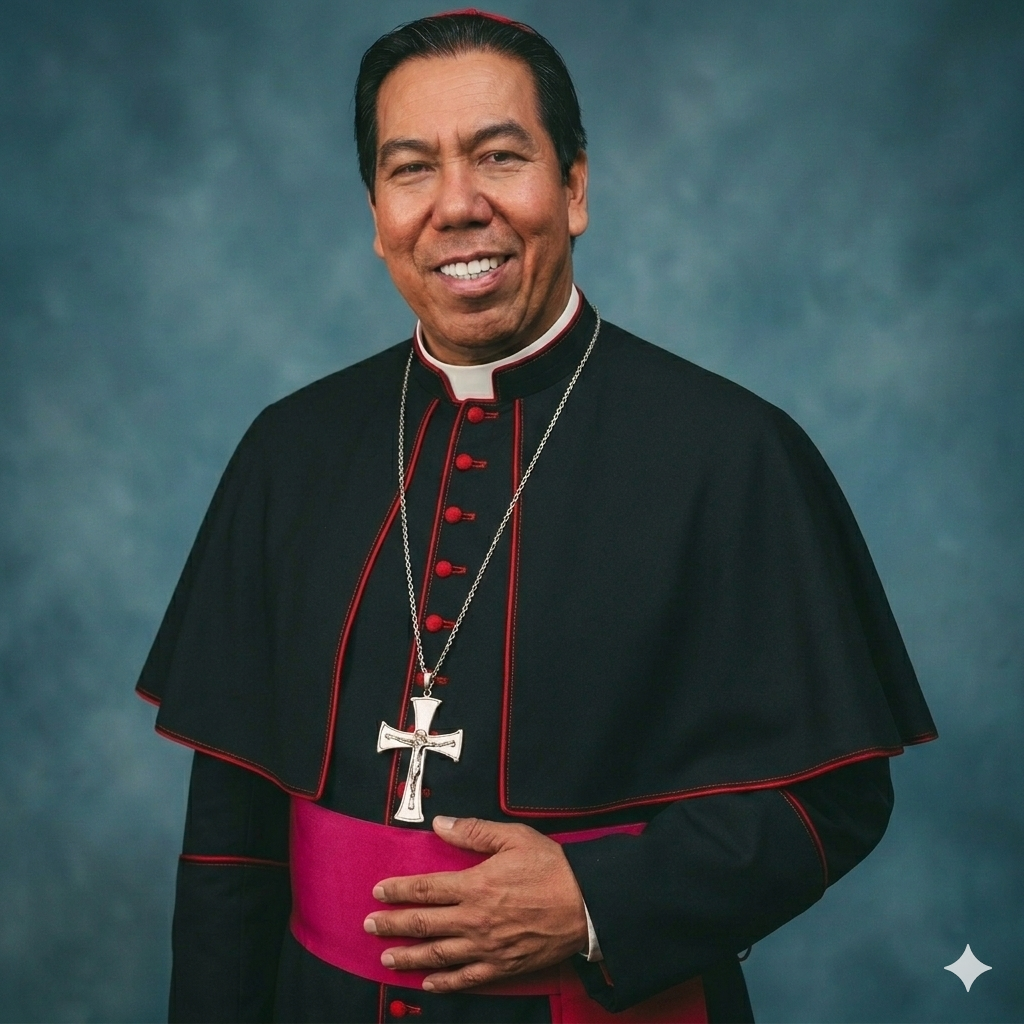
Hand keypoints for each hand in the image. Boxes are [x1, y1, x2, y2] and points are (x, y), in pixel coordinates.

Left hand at [363, 815, 588, 991]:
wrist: (587, 905)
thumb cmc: (552, 867)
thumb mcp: (514, 837)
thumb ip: (474, 832)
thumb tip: (440, 825)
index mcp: (476, 884)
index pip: (426, 888)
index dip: (399, 890)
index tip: (378, 891)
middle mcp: (475, 919)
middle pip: (424, 923)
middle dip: (393, 924)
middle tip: (369, 926)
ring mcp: (487, 946)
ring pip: (438, 954)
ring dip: (409, 957)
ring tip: (387, 959)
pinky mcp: (502, 965)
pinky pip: (467, 978)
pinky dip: (444, 983)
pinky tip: (428, 983)